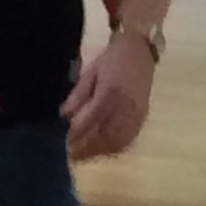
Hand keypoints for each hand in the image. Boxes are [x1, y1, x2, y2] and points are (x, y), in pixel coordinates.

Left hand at [61, 32, 155, 160]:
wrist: (139, 50)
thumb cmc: (111, 59)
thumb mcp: (89, 73)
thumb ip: (77, 96)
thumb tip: (63, 117)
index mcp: (110, 92)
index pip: (90, 121)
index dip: (76, 134)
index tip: (63, 144)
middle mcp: (125, 106)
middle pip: (103, 134)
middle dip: (85, 147)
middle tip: (70, 154)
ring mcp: (136, 113)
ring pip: (116, 140)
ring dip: (99, 151)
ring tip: (84, 154)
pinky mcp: (143, 117)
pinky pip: (129, 139)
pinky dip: (114, 148)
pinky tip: (103, 150)